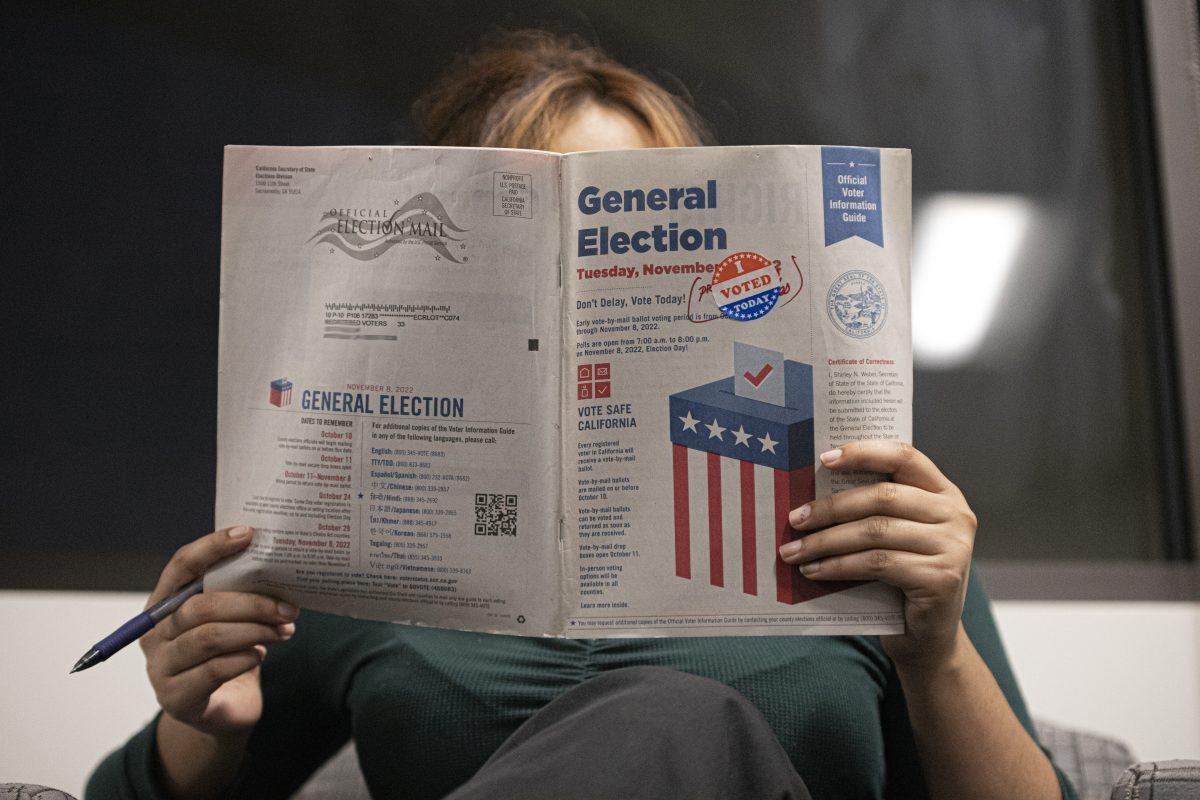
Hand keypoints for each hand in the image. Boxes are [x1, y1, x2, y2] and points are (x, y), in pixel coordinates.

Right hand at [141, 526, 297, 737]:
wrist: (224, 710)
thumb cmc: (229, 653)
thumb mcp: (230, 618)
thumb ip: (238, 591)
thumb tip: (277, 560)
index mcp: (164, 604)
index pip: (181, 566)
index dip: (212, 547)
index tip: (248, 533)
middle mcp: (155, 634)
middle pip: (200, 606)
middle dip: (250, 604)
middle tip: (287, 608)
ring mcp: (160, 668)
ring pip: (208, 638)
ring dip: (254, 630)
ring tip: (284, 630)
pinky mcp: (176, 699)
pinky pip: (214, 670)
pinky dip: (245, 657)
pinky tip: (262, 653)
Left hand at [777, 441, 976, 668]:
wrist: (928, 639)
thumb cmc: (900, 580)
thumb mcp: (893, 536)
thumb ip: (872, 510)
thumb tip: (809, 492)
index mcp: (943, 492)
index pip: (904, 456)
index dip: (863, 452)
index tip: (823, 458)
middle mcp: (956, 514)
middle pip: (883, 496)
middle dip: (831, 507)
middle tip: (794, 519)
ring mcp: (953, 546)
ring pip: (875, 531)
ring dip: (826, 541)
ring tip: (794, 551)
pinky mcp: (941, 578)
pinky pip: (878, 564)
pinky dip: (839, 566)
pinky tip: (814, 571)